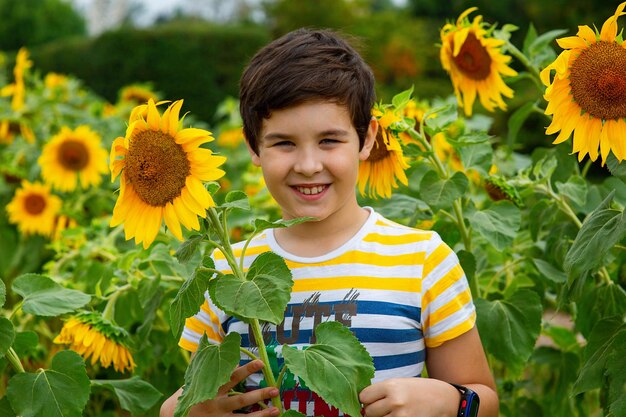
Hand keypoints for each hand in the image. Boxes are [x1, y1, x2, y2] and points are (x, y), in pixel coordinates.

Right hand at [166, 360, 280, 416]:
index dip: (246, 369)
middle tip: (274, 389)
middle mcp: (216, 405)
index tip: (261, 362)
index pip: (232, 377)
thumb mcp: (193, 377)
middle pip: (240, 400)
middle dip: (258, 395)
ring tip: (277, 409)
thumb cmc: (187, 394)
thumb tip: (209, 340)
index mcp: (211, 388)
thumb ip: (202, 361)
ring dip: (261, 414)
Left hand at [359, 377, 459, 416]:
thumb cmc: (420, 390)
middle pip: (368, 412)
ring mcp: (401, 416)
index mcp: (391, 386)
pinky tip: (399, 416)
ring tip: (394, 412)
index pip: (364, 397)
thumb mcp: (400, 383)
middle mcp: (395, 401)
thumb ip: (381, 391)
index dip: (366, 399)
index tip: (371, 400)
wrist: (445, 399)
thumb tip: (362, 402)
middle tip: (384, 408)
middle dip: (373, 411)